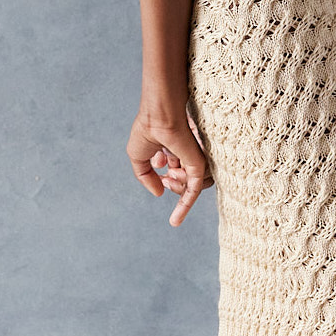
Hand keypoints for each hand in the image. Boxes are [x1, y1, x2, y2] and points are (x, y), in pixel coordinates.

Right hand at [127, 106, 213, 227]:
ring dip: (177, 189)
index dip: (169, 181)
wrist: (159, 116)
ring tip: (170, 174)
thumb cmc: (147, 129)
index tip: (163, 177)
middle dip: (174, 186)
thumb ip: (146, 177)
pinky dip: (184, 205)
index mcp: (177, 150)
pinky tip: (175, 219)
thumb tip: (159, 193)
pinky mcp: (198, 165)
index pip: (180, 173)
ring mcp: (195, 160)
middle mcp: (189, 155)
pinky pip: (195, 191)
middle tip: (166, 177)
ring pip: (192, 187)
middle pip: (187, 182)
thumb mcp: (137, 156)